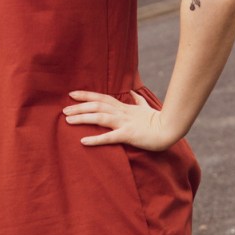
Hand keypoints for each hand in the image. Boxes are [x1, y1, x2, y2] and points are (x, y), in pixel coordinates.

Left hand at [63, 91, 177, 150]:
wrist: (170, 129)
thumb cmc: (158, 120)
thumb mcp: (146, 107)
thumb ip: (138, 100)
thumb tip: (133, 92)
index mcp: (124, 107)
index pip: (102, 97)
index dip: (86, 95)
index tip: (72, 94)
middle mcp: (122, 113)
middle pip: (97, 106)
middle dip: (79, 107)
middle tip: (63, 110)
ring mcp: (125, 123)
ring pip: (100, 117)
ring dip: (83, 118)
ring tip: (68, 120)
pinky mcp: (128, 135)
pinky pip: (109, 137)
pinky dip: (96, 139)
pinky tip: (83, 141)